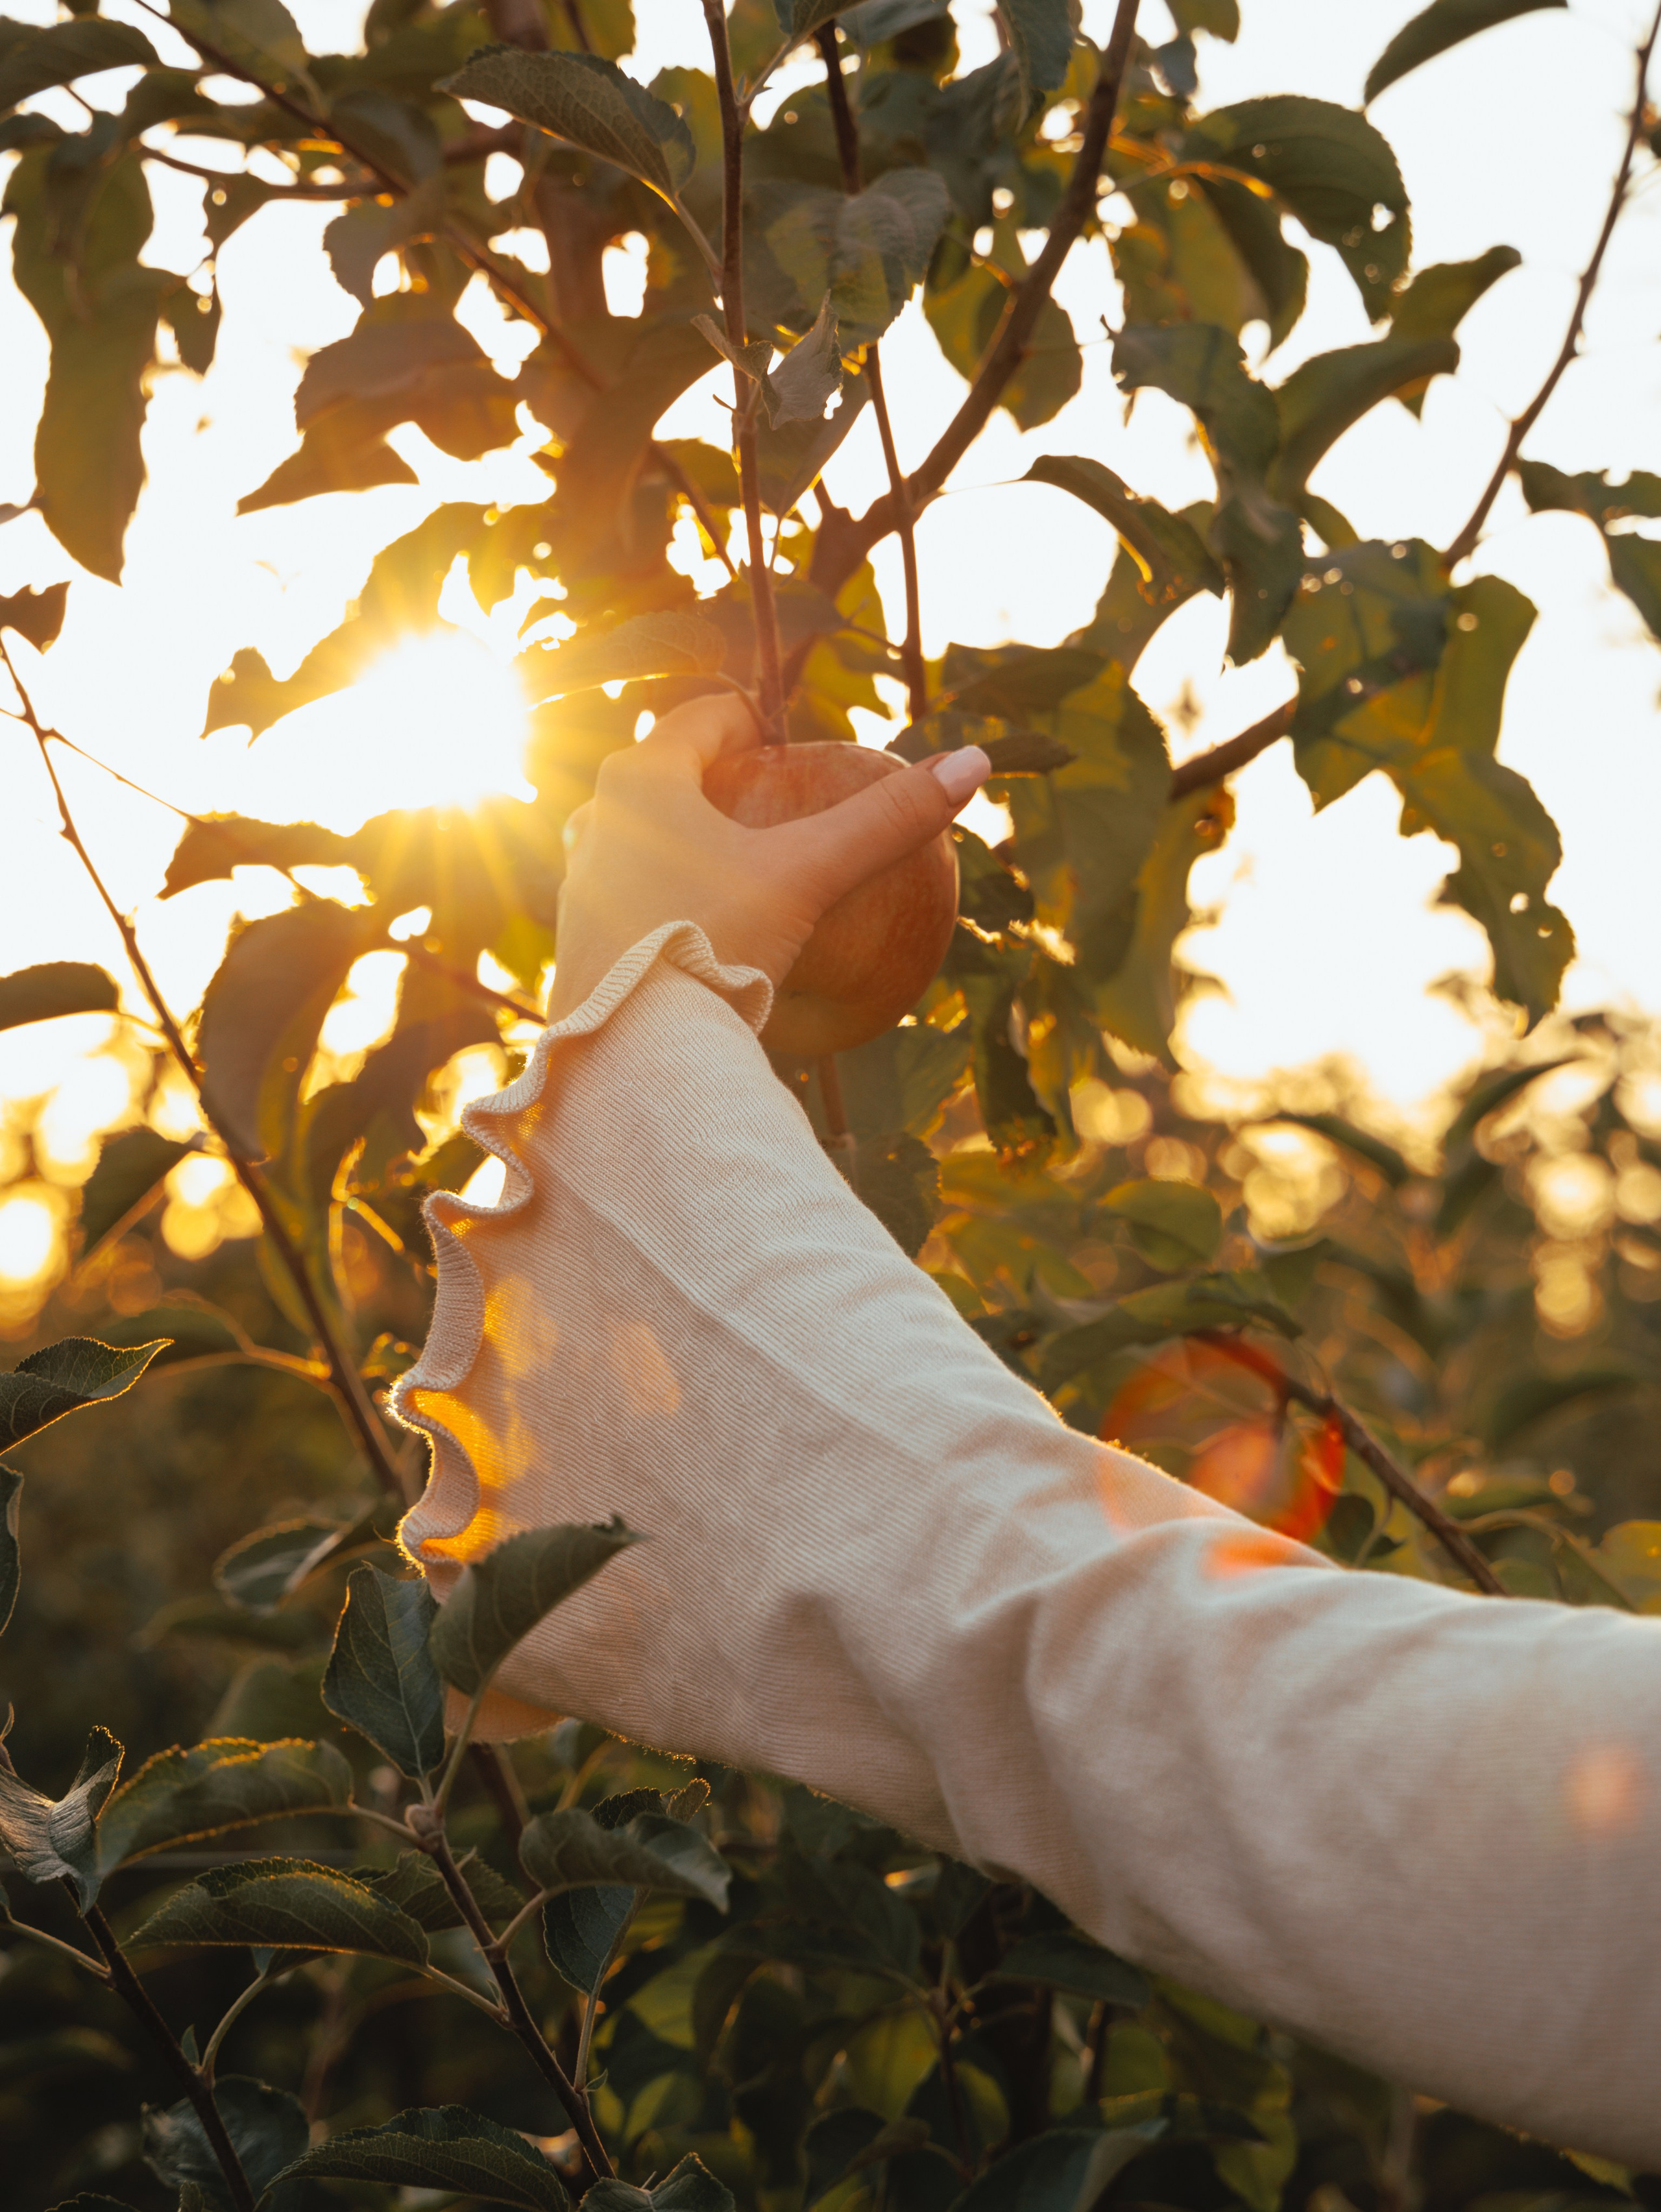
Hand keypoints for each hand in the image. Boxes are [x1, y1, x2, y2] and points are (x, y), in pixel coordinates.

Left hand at [547, 695, 990, 1021]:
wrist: (635, 1051)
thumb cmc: (717, 942)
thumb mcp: (809, 875)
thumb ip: (884, 820)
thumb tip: (972, 763)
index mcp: (641, 780)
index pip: (703, 718)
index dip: (754, 722)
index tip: (787, 743)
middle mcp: (595, 819)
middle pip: (668, 776)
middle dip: (720, 783)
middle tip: (774, 806)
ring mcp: (579, 882)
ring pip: (641, 837)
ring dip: (689, 841)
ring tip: (745, 873)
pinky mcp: (577, 941)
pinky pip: (630, 897)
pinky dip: (669, 898)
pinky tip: (709, 934)